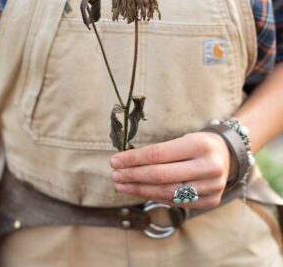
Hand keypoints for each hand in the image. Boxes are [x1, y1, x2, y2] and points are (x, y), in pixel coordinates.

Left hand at [109, 132, 230, 208]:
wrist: (227, 155)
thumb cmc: (197, 145)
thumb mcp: (181, 139)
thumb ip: (157, 152)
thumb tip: (124, 162)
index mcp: (199, 145)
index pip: (157, 154)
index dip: (133, 159)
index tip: (114, 161)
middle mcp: (208, 167)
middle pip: (160, 175)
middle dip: (133, 176)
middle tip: (114, 175)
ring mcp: (212, 186)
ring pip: (166, 192)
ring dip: (139, 189)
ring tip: (121, 185)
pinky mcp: (210, 200)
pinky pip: (175, 201)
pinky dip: (154, 197)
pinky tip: (139, 191)